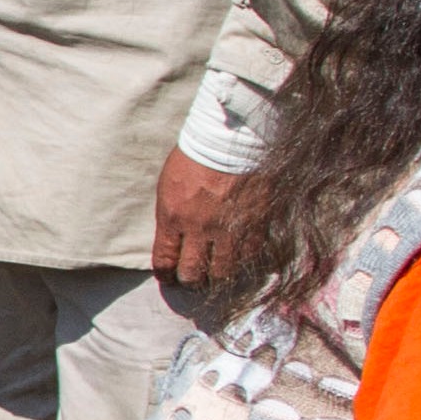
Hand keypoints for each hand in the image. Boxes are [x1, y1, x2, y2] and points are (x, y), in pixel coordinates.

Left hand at [149, 147, 251, 288]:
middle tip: (192, 279)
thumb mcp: (169, 185)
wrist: (232, 139)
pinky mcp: (255, 226)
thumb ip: (171, 216)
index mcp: (173, 217)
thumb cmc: (196, 156)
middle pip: (192, 273)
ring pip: (222, 272)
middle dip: (190, 280)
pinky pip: (249, 257)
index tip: (168, 277)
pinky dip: (242, 261)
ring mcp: (229, 230)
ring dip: (217, 277)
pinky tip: (239, 258)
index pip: (165, 260)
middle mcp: (200, 229)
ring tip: (216, 274)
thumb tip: (173, 239)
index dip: (166, 274)